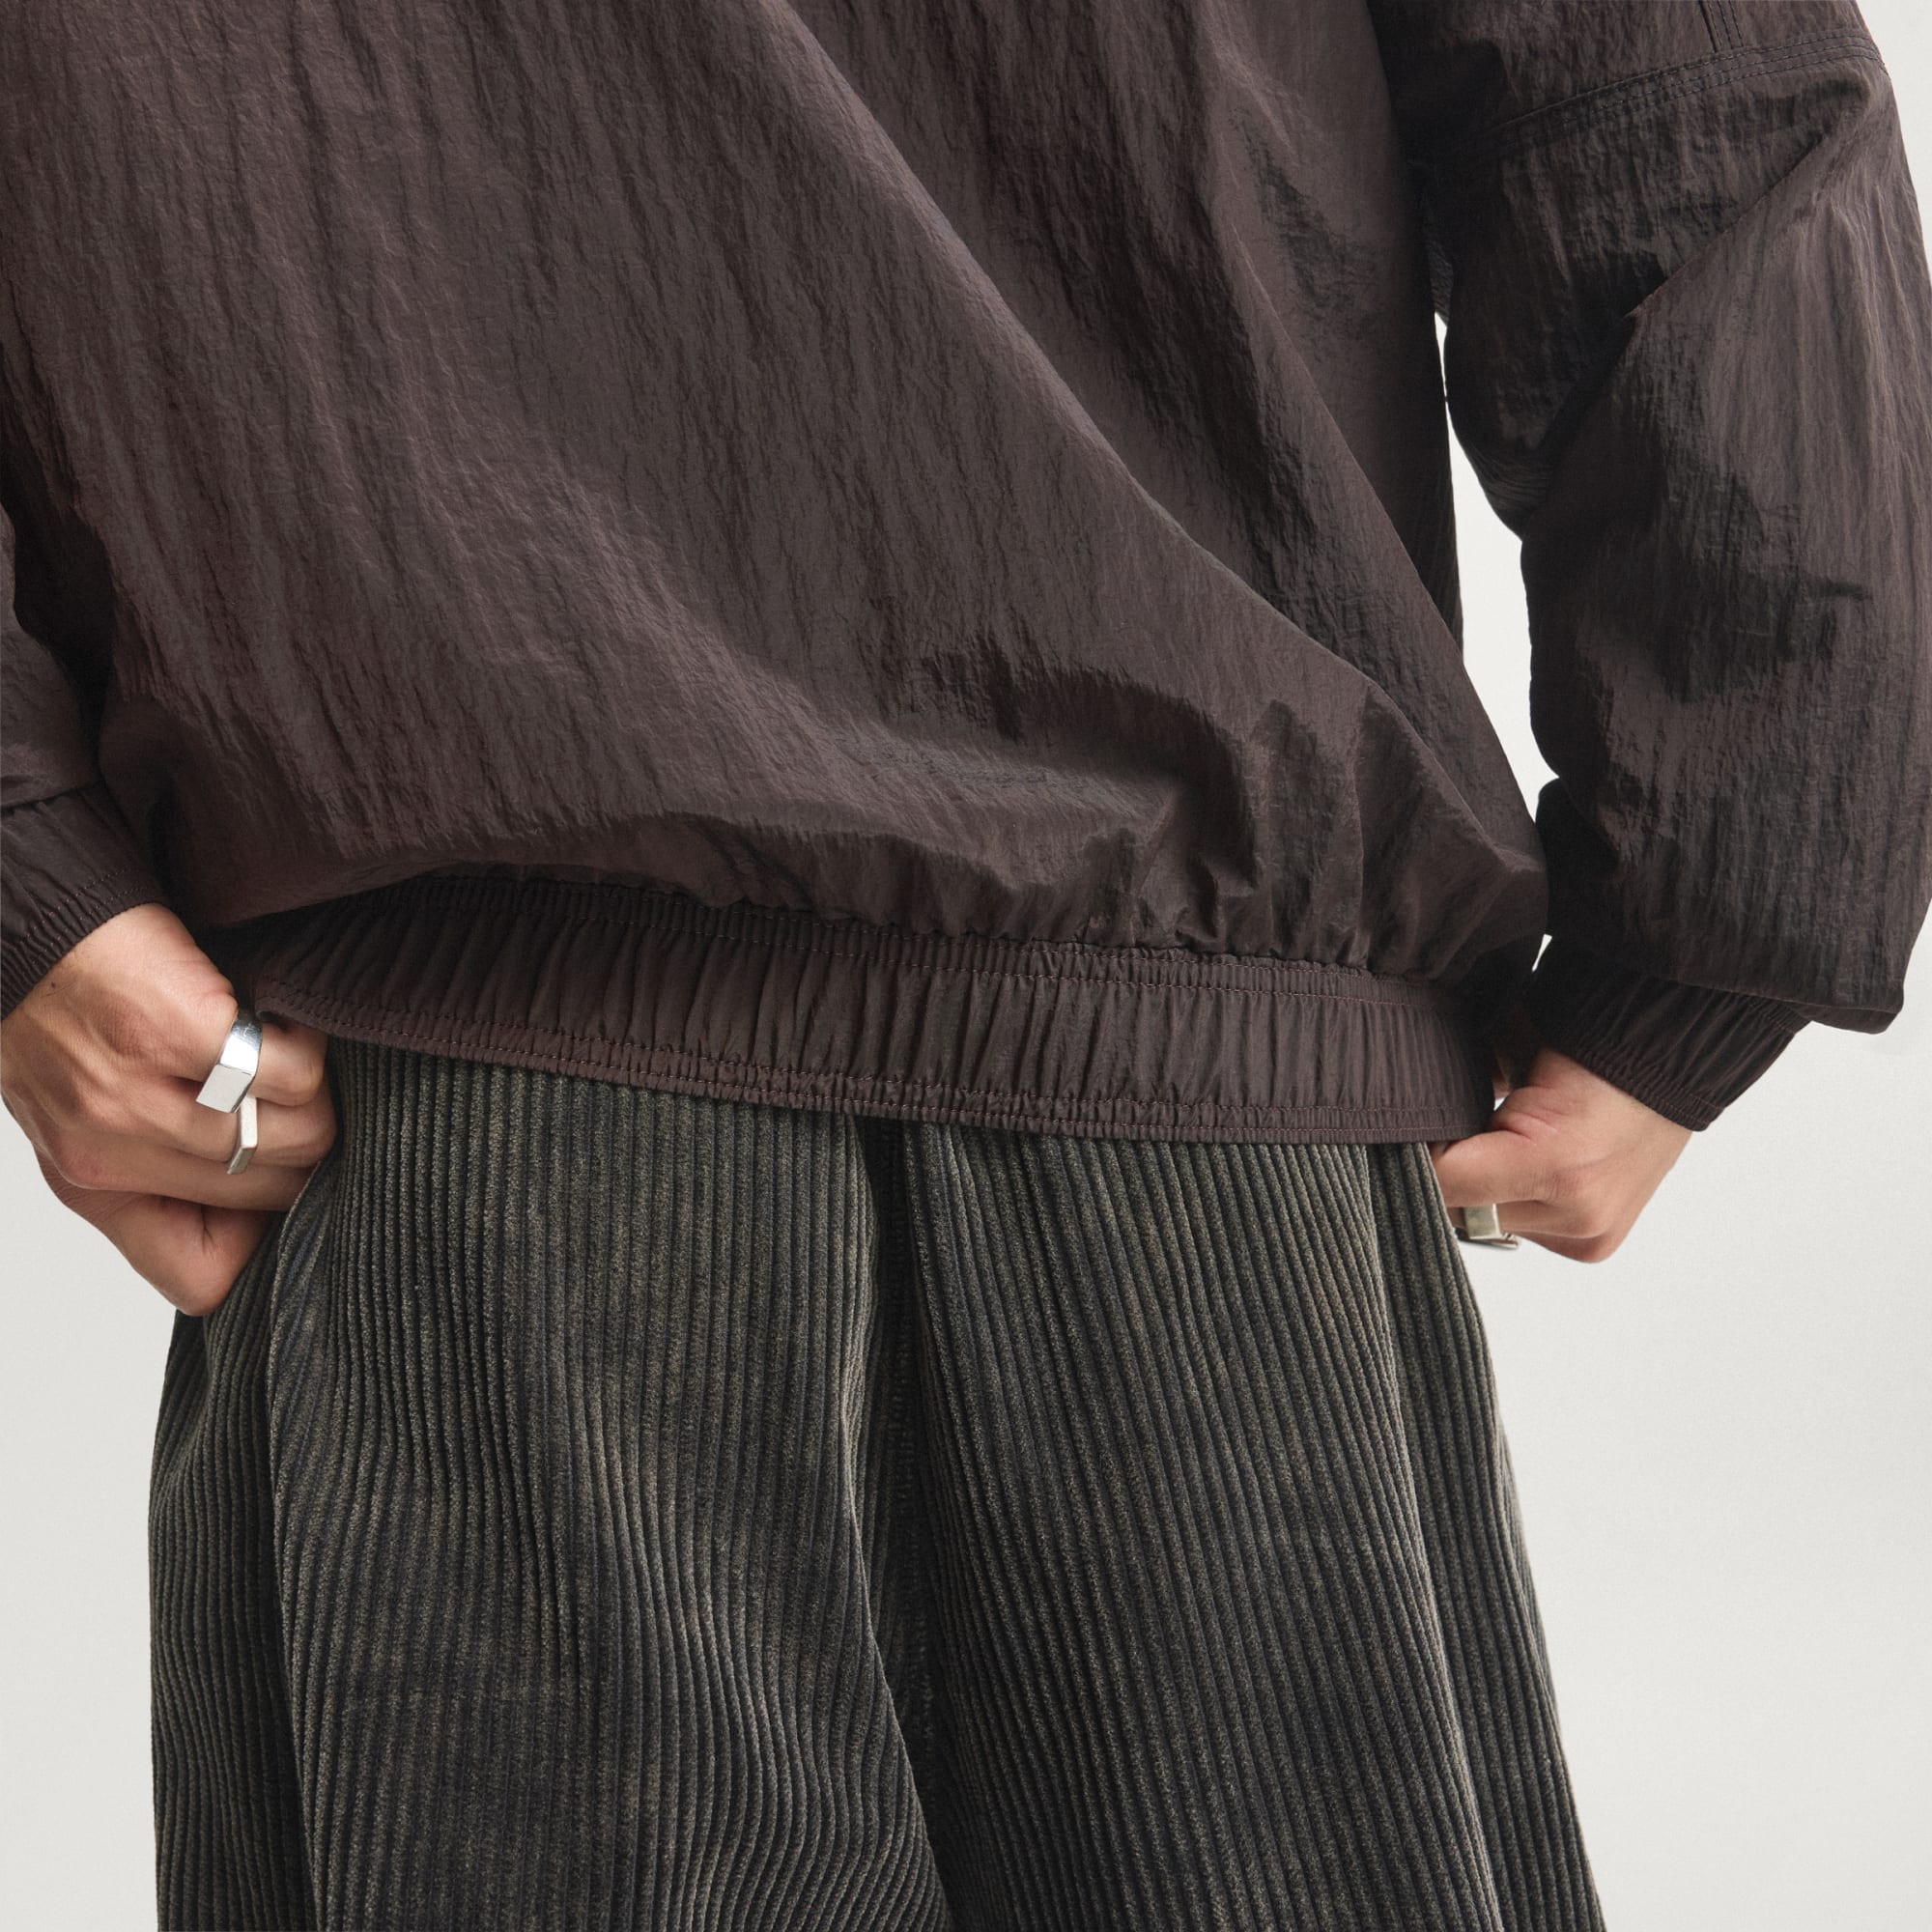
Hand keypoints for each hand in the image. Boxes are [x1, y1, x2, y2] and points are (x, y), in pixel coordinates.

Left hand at [1, 903, 335, 1314]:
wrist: (25, 918)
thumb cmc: (59, 1008)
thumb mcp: (82, 1116)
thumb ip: (151, 1166)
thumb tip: (259, 1199)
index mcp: (90, 1182)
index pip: (203, 1278)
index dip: (259, 1247)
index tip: (274, 1196)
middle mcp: (113, 1149)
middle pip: (279, 1194)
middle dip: (306, 1150)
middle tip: (298, 1102)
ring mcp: (142, 1092)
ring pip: (300, 1137)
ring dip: (316, 1094)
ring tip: (288, 1056)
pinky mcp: (176, 1027)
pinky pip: (292, 1072)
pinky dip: (307, 1045)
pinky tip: (281, 1022)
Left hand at [1428, 1003, 1693, 1262]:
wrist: (1669, 1055)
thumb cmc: (1590, 1040)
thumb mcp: (1511, 1048)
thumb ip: (1458, 1090)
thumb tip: (1403, 1120)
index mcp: (1557, 1164)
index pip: (1443, 1181)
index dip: (1414, 1150)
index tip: (1402, 1126)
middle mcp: (1577, 1211)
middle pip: (1459, 1210)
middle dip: (1443, 1171)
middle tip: (1440, 1130)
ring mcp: (1589, 1234)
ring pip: (1484, 1223)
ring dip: (1475, 1190)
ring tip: (1492, 1142)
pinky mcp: (1594, 1243)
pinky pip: (1519, 1228)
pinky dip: (1507, 1198)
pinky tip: (1520, 1165)